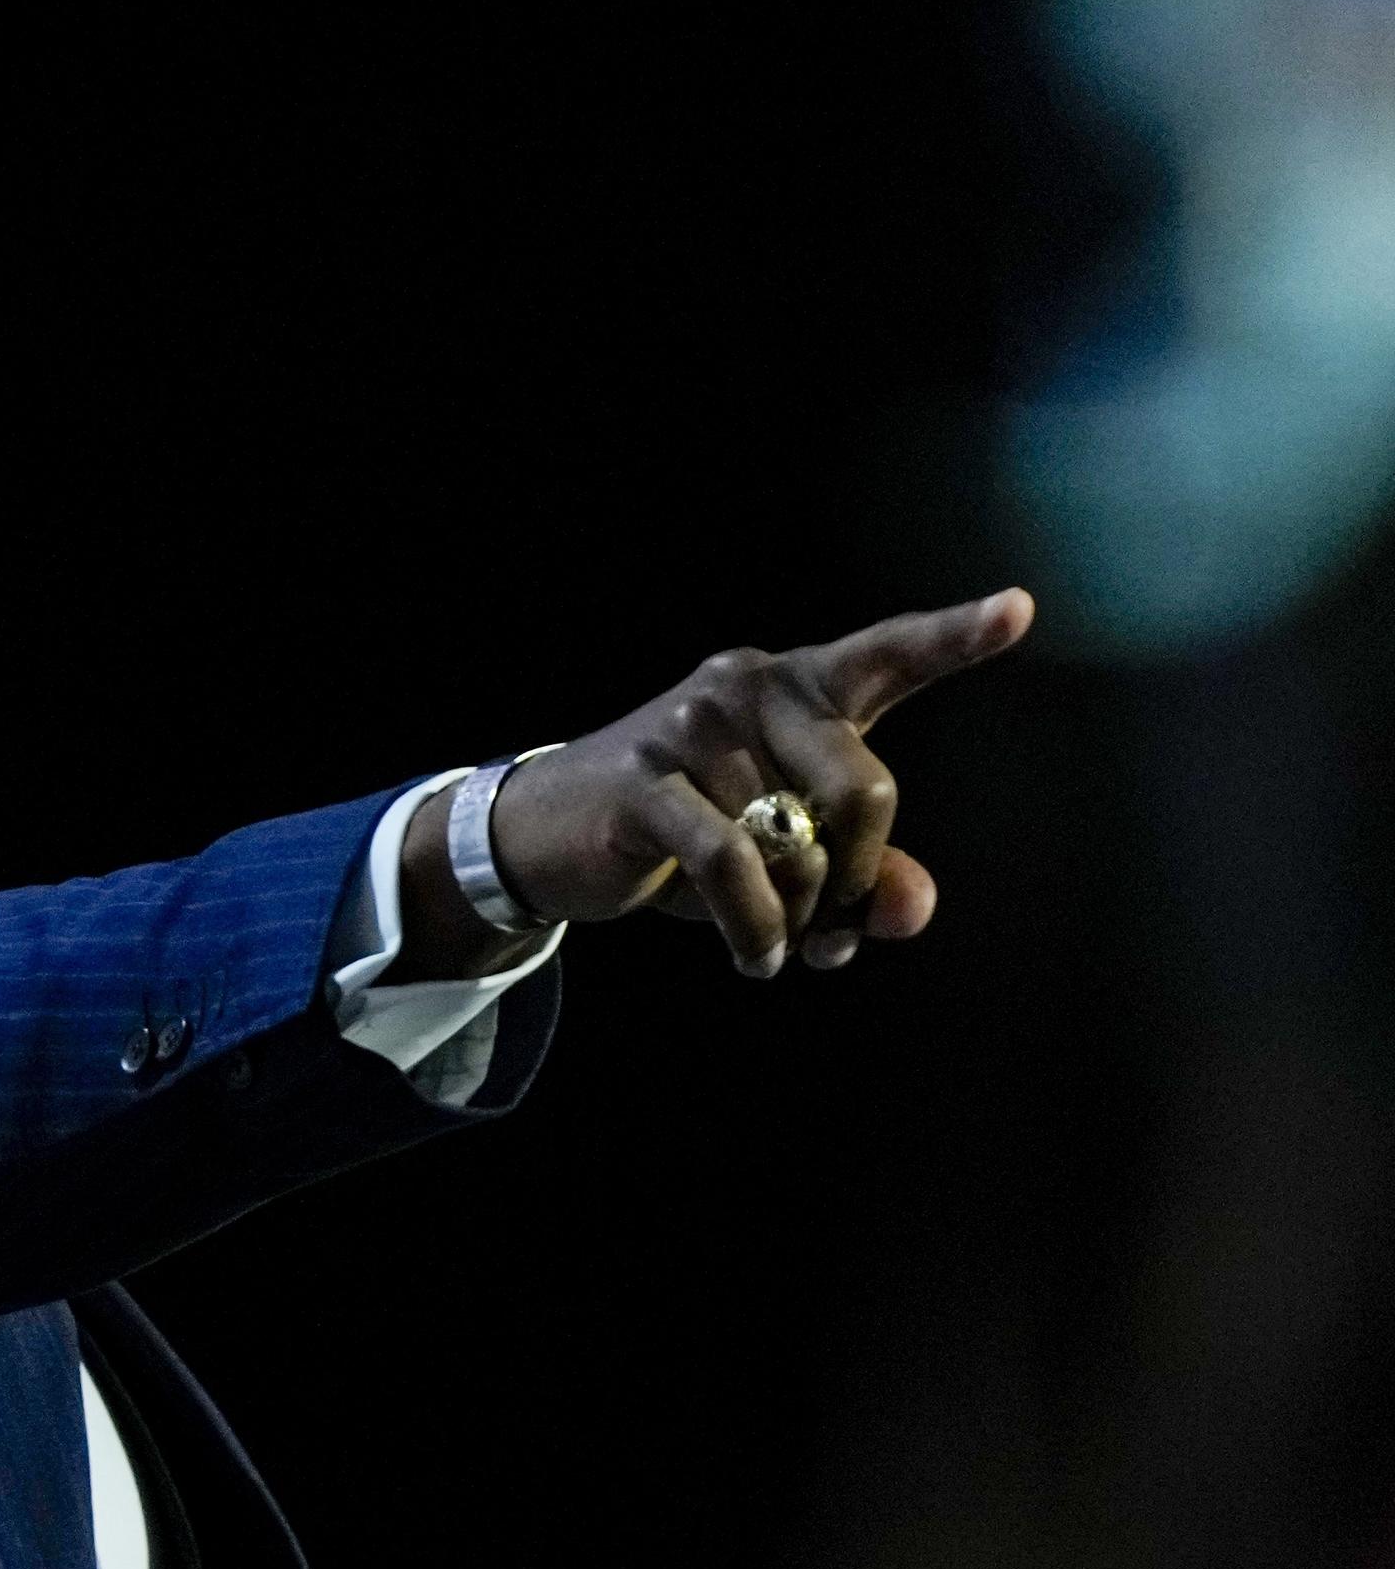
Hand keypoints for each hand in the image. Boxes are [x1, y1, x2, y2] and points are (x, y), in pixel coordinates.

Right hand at [488, 588, 1034, 976]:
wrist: (549, 835)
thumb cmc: (686, 835)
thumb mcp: (785, 856)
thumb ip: (864, 876)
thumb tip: (908, 910)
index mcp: (796, 688)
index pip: (886, 655)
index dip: (955, 637)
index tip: (1018, 610)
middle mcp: (748, 687)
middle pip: (863, 789)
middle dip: (860, 881)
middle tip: (837, 938)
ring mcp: (692, 727)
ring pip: (796, 844)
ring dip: (798, 920)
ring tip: (780, 949)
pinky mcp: (645, 780)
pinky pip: (732, 864)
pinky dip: (754, 928)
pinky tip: (754, 959)